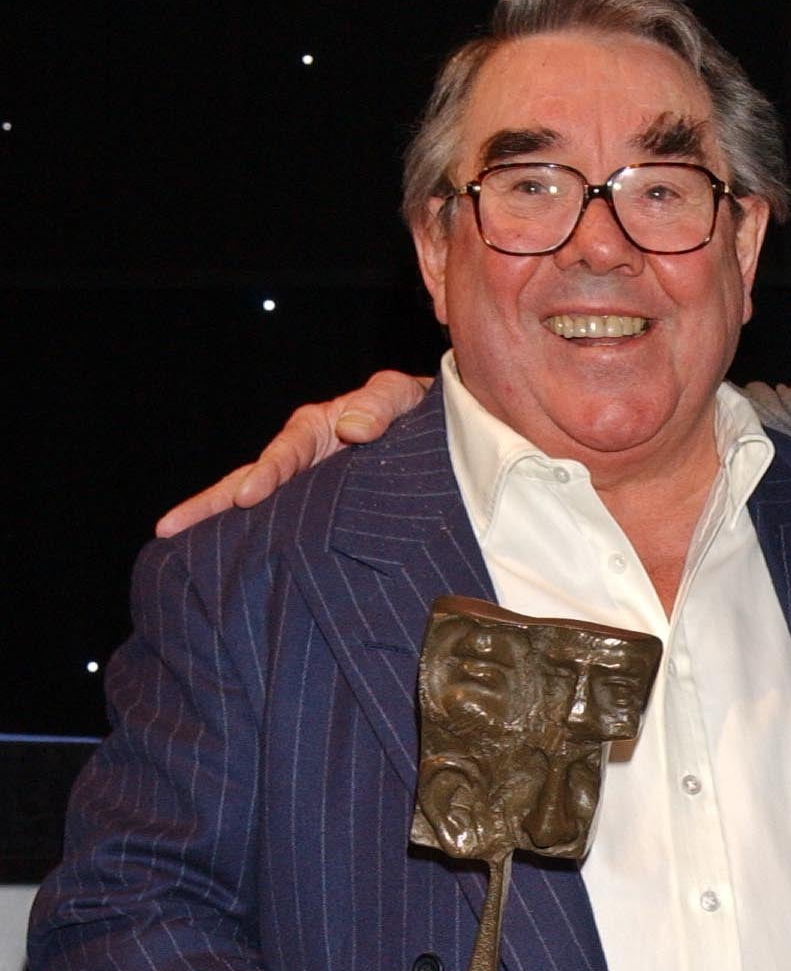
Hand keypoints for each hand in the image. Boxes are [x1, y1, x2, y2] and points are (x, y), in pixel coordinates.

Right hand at [155, 372, 431, 535]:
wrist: (442, 440)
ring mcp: (307, 494)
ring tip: (180, 552)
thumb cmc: (415, 412)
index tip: (247, 496)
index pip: (283, 454)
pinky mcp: (320, 520)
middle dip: (209, 506)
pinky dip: (256, 549)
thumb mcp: (401, 396)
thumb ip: (380, 404)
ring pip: (258, 514)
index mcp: (316, 431)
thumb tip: (351, 429)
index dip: (266, 473)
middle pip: (248, 483)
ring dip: (220, 531)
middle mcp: (302, 463)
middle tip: (169, 528)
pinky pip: (282, 535)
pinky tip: (232, 575)